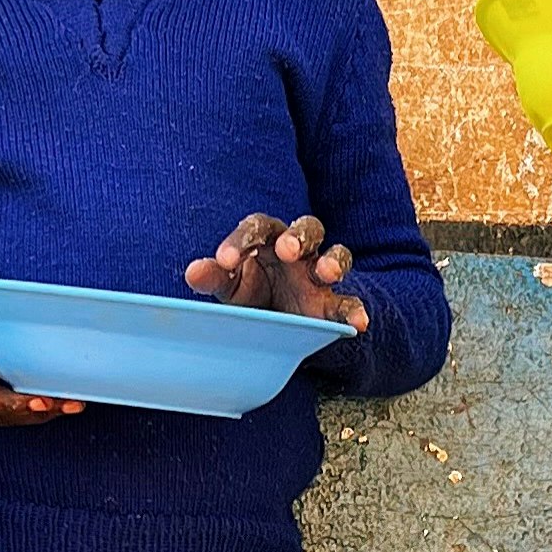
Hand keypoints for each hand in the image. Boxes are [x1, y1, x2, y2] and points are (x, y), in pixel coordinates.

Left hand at [185, 212, 368, 330]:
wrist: (276, 324)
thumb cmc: (250, 294)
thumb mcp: (229, 287)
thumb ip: (214, 278)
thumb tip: (192, 272)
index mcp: (267, 239)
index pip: (258, 227)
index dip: (241, 240)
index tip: (224, 261)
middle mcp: (298, 251)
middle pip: (307, 228)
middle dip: (298, 237)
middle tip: (287, 250)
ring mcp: (318, 275)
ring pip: (336, 254)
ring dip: (333, 261)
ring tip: (326, 273)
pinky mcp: (332, 304)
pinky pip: (349, 302)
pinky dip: (355, 310)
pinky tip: (358, 323)